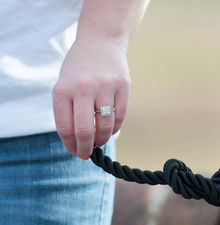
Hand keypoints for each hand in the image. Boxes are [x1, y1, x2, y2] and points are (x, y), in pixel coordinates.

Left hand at [52, 37, 130, 158]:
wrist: (101, 41)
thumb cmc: (79, 68)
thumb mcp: (65, 84)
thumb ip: (68, 110)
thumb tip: (78, 141)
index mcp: (63, 89)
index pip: (66, 128)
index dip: (70, 145)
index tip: (74, 151)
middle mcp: (83, 88)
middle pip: (85, 131)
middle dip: (85, 148)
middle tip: (86, 154)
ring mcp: (105, 87)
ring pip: (105, 126)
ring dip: (101, 139)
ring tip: (98, 141)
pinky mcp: (123, 87)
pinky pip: (120, 117)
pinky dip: (114, 128)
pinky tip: (109, 130)